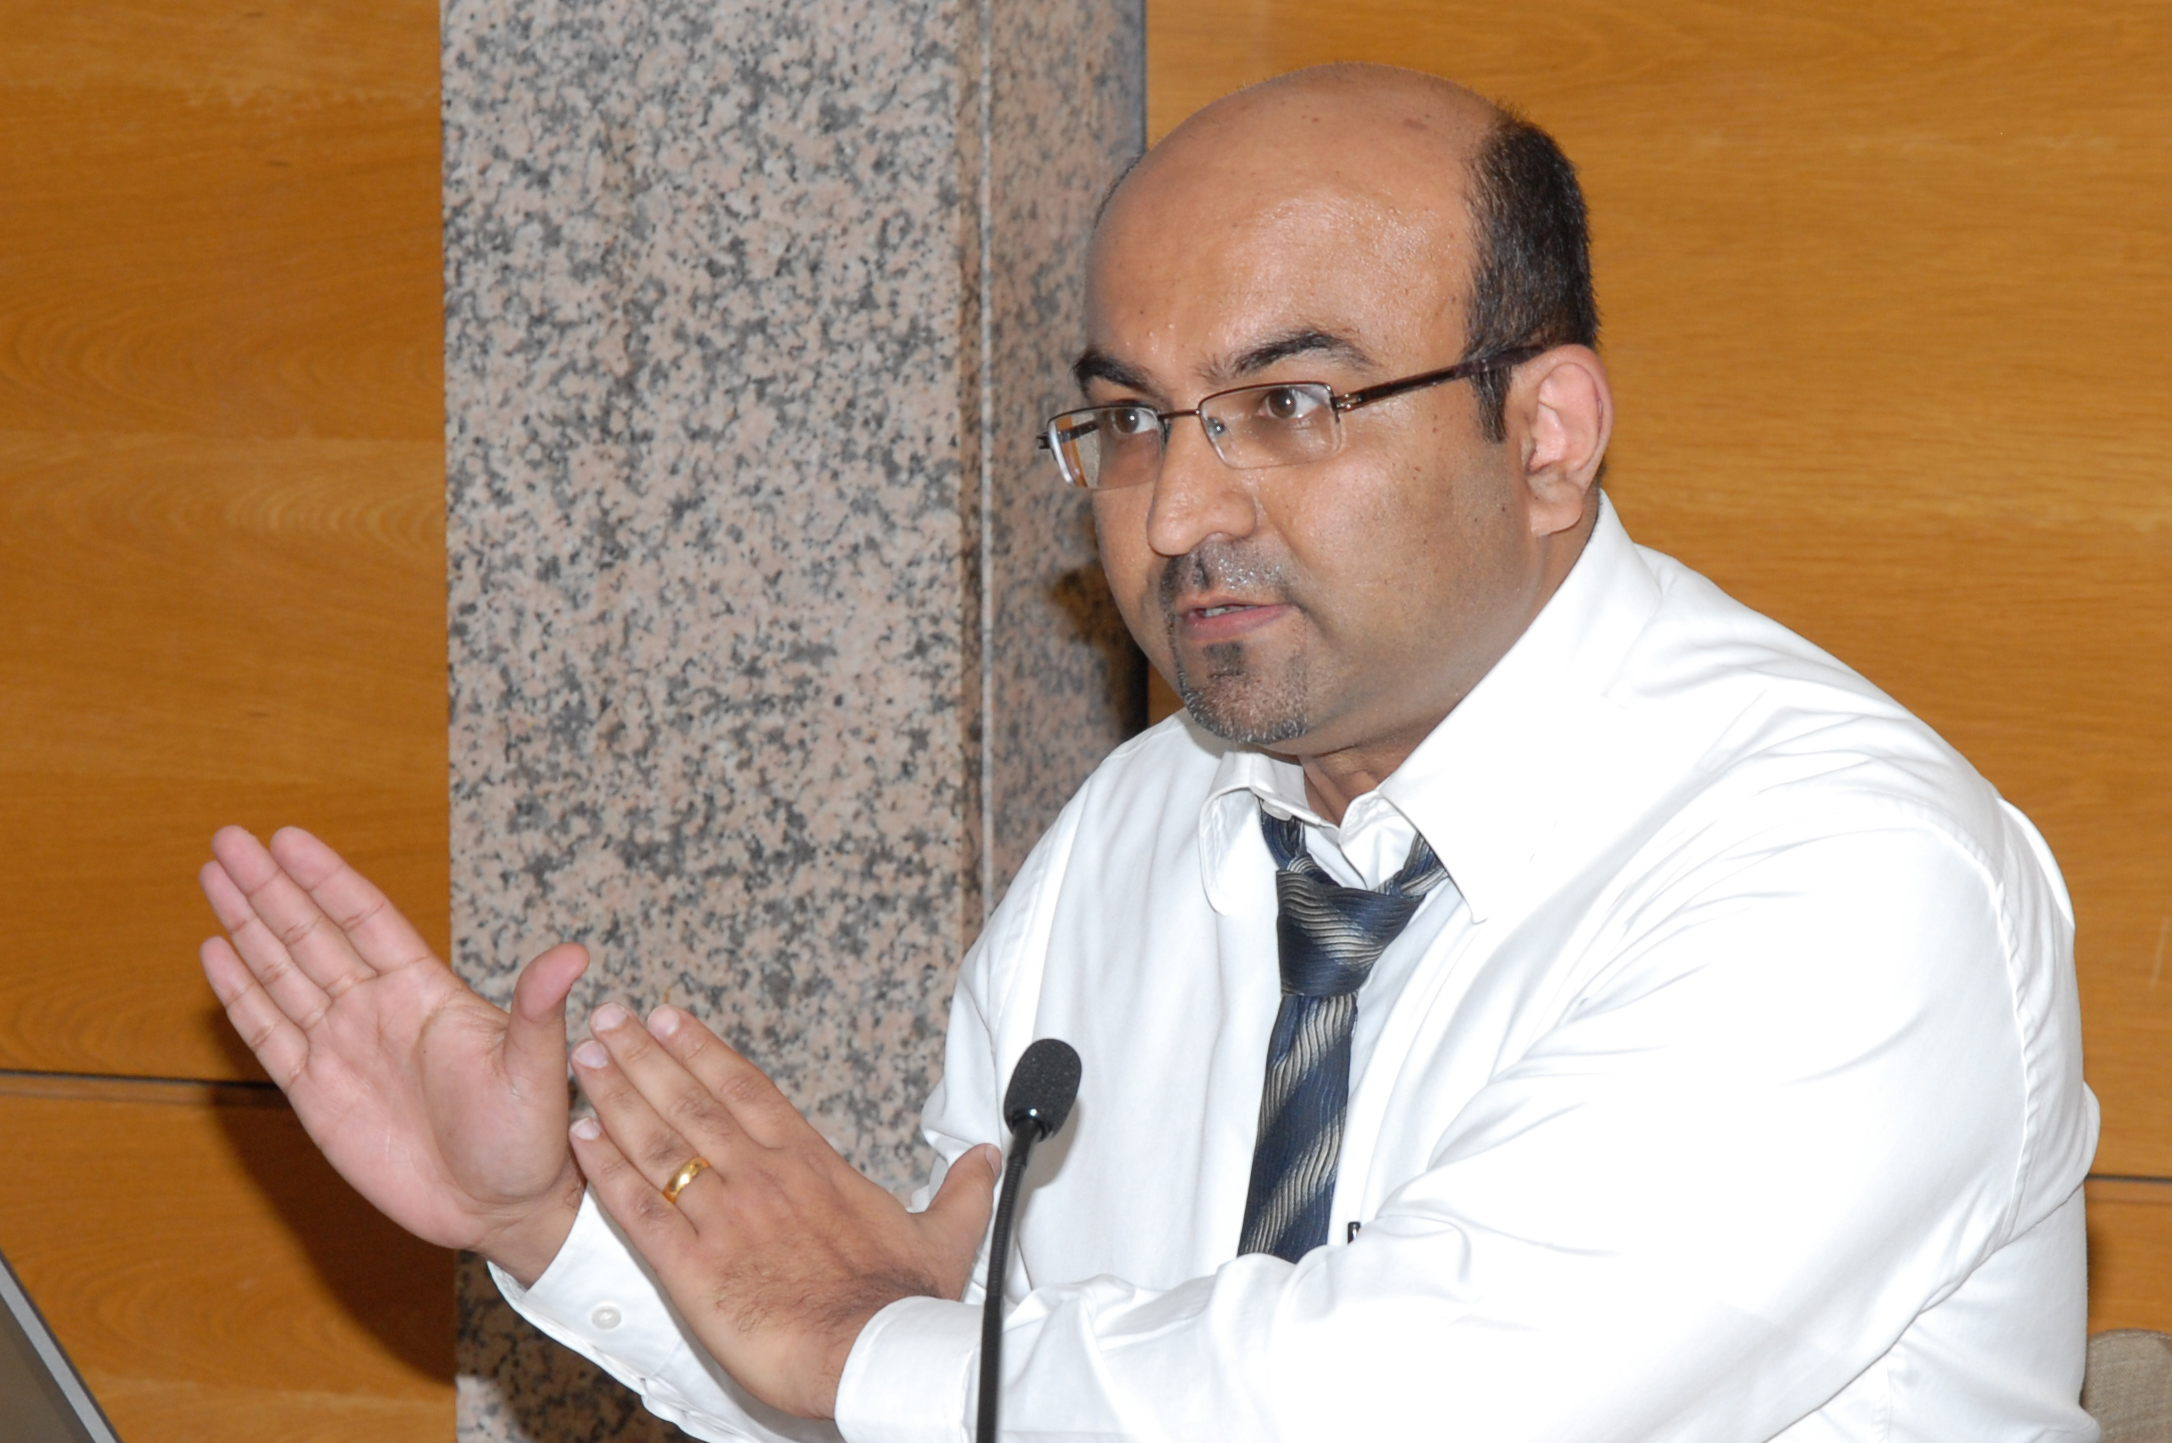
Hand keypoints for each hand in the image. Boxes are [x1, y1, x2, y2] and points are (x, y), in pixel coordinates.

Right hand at [199, 826, 588, 1282]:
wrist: (502, 1208)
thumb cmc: (530, 1136)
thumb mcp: (536, 1069)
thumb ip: (539, 1010)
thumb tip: (574, 954)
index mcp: (425, 992)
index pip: (365, 918)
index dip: (327, 879)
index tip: (287, 838)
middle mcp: (378, 1009)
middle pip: (311, 934)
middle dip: (269, 887)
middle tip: (228, 838)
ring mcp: (343, 1048)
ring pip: (283, 973)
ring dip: (247, 925)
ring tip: (215, 876)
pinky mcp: (317, 1094)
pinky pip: (270, 1033)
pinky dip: (242, 994)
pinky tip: (217, 953)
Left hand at [566, 1002, 1001, 1418]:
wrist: (874, 1353)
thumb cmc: (904, 1301)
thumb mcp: (946, 1236)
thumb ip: (961, 1192)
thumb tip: (984, 1160)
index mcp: (812, 1165)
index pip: (746, 1091)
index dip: (703, 1050)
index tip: (669, 1018)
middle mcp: (761, 1178)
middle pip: (692, 1101)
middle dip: (645, 1055)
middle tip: (609, 1019)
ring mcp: (724, 1217)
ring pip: (659, 1142)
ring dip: (617, 1096)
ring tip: (585, 1059)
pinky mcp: (694, 1266)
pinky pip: (639, 1209)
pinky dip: (605, 1170)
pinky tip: (579, 1140)